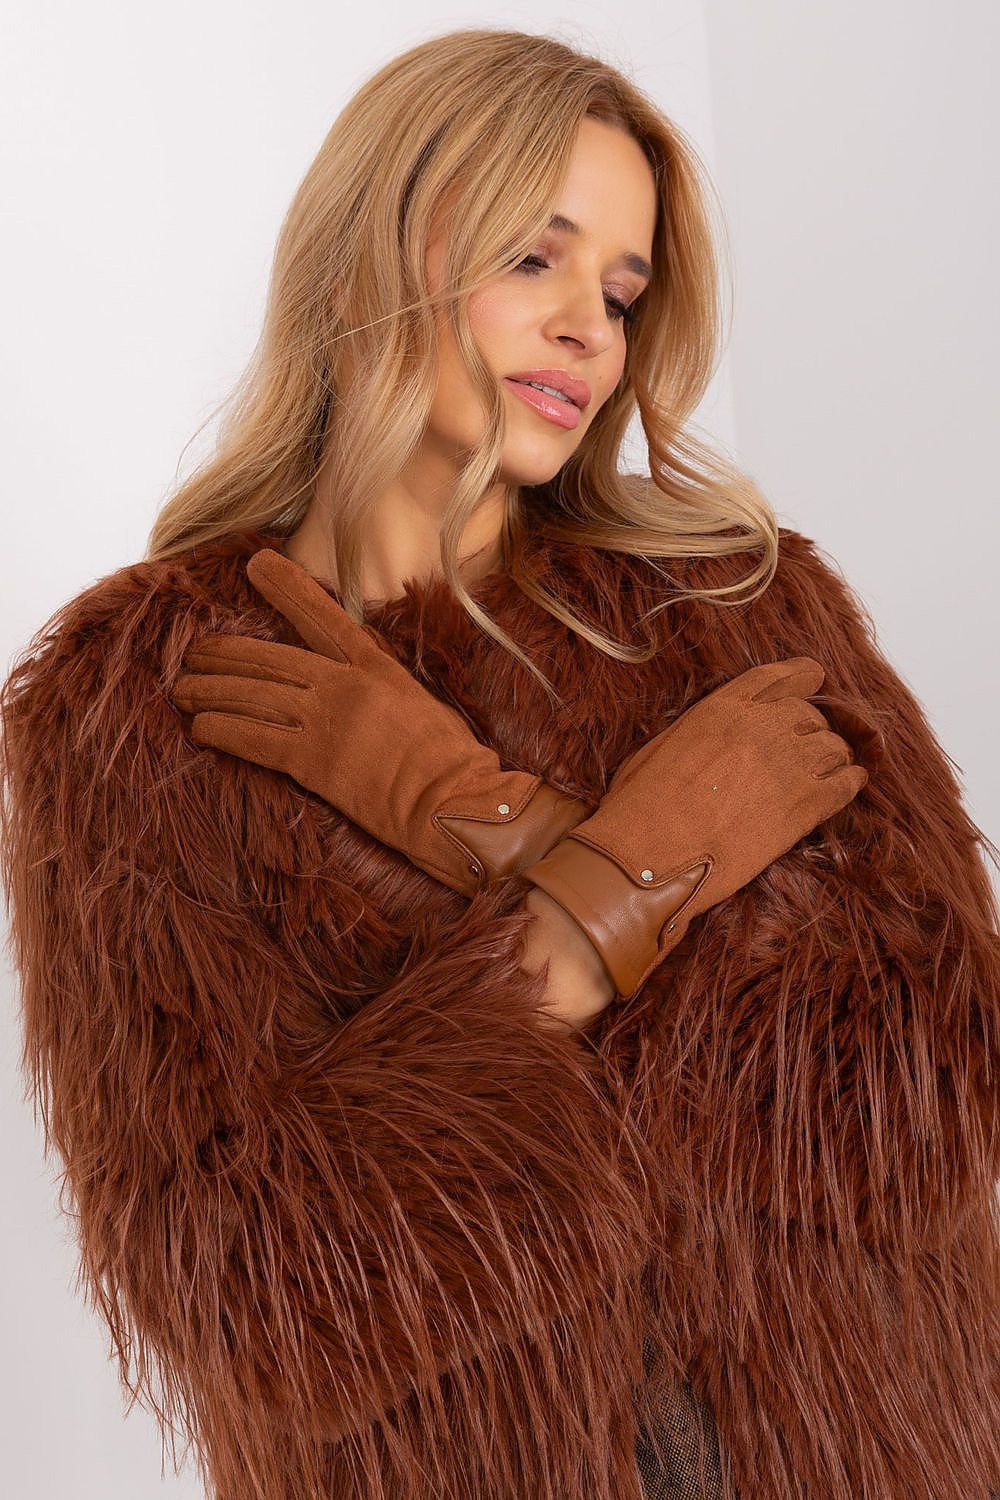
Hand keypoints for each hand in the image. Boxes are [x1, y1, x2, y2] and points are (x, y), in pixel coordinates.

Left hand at [171, 548, 588, 895]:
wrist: (454, 801)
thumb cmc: (450, 760)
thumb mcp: (420, 702)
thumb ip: (381, 682)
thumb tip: (355, 671)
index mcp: (374, 665)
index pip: (322, 615)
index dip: (286, 587)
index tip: (257, 564)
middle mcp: (343, 684)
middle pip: (270, 660)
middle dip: (225, 655)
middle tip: (195, 654)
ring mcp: (324, 721)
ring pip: (252, 696)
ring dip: (210, 691)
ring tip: (183, 690)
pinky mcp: (311, 762)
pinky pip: (252, 739)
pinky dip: (221, 730)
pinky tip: (199, 727)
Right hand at [522, 657, 868, 999]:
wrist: (649, 857)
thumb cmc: (639, 807)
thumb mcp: (662, 746)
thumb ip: (700, 729)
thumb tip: (713, 735)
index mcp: (724, 707)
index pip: (778, 677)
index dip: (802, 676)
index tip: (814, 679)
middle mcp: (763, 726)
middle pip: (809, 715)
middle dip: (808, 731)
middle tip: (800, 753)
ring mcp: (788, 765)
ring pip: (833, 747)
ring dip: (829, 758)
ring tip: (823, 773)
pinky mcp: (805, 806)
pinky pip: (847, 784)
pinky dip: (849, 782)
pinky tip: (847, 786)